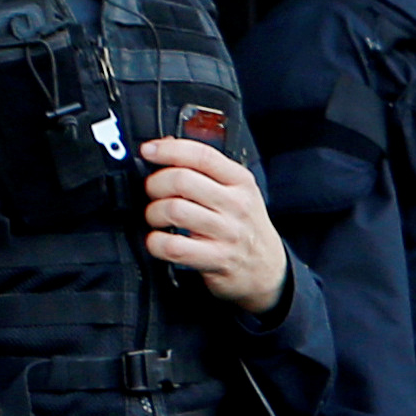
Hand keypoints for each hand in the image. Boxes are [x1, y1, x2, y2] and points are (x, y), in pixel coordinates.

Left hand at [137, 138, 287, 313]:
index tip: (148, 151)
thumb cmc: (245, 226)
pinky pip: (173, 246)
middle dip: (155, 184)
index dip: (168, 150)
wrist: (267, 269)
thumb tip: (166, 147)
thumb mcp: (238, 191)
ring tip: (157, 218)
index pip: (202, 155)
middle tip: (153, 193)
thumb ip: (207, 170)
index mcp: (241, 182)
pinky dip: (156, 242)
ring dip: (153, 213)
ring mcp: (227, 233)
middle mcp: (236, 205)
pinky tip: (159, 240)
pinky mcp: (216, 259)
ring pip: (174, 210)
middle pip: (182, 180)